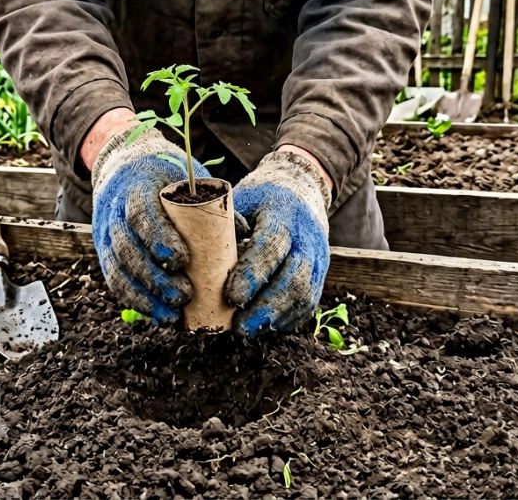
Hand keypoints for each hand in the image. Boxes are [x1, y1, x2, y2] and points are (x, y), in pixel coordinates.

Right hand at [91, 127, 207, 323]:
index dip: (158, 238)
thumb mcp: (188, 178)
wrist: (124, 165)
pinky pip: (115, 281)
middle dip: (154, 277)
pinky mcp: (104, 252)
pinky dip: (135, 301)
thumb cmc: (164, 174)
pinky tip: (158, 315)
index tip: (182, 260)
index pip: (140, 212)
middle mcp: (114, 210)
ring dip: (145, 296)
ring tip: (173, 315)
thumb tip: (243, 234)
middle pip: (127, 248)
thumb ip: (211, 203)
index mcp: (136, 185)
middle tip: (183, 296)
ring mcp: (105, 233)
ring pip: (118, 269)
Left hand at [226, 149, 330, 337]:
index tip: (231, 298)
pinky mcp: (320, 273)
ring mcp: (318, 257)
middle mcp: (307, 237)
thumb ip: (224, 228)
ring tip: (248, 331)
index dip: (252, 274)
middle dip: (266, 308)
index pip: (272, 246)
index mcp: (283, 213)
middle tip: (239, 328)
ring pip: (305, 295)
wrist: (302, 187)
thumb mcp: (240, 199)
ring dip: (276, 319)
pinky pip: (309, 303)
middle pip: (294, 279)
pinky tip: (265, 327)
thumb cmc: (261, 196)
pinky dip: (287, 319)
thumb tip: (197, 263)